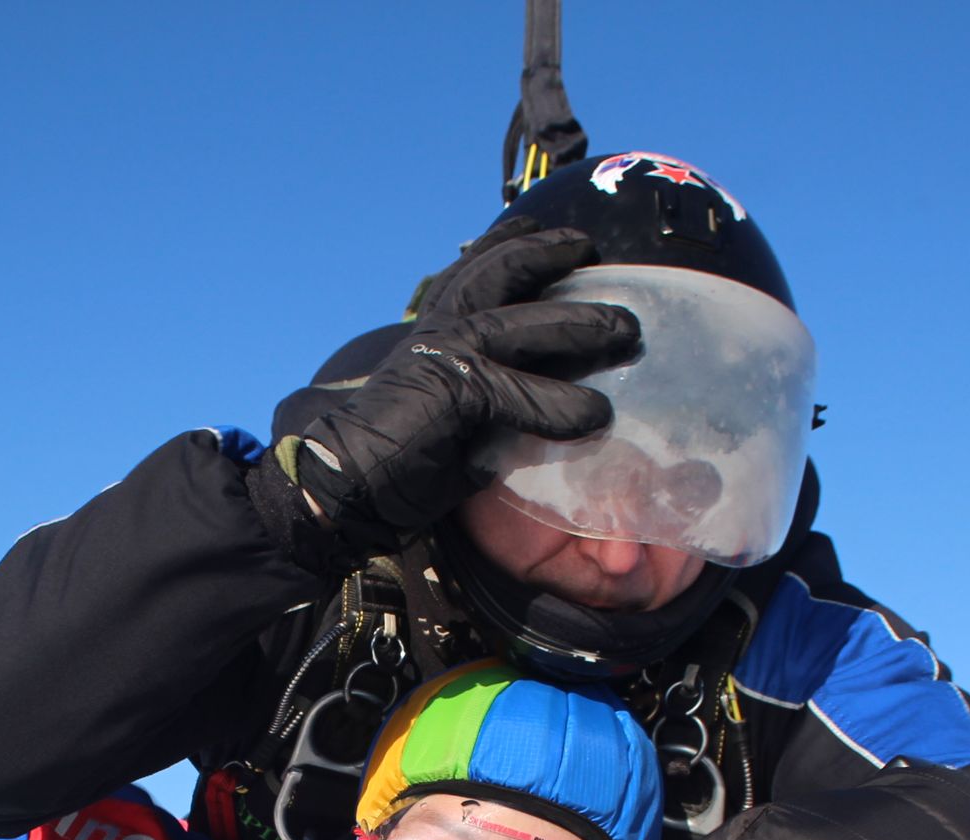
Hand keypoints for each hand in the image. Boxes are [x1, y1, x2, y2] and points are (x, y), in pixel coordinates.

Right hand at [275, 227, 639, 556]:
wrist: (343, 486)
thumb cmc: (397, 462)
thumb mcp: (454, 419)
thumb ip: (492, 401)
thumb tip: (545, 406)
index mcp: (433, 333)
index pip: (470, 273)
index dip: (503, 243)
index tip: (530, 223)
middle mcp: (438, 331)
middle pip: (499, 272)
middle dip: (547, 253)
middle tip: (590, 249)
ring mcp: (445, 355)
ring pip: (521, 322)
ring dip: (578, 323)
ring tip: (626, 330)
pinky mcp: (455, 392)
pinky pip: (521, 393)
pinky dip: (561, 405)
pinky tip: (595, 415)